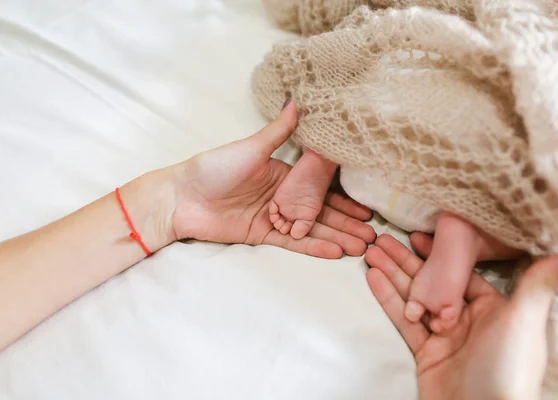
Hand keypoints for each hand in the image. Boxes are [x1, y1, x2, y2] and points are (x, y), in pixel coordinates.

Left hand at [165, 101, 375, 257]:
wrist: (182, 197)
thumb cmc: (214, 168)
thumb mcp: (250, 148)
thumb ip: (277, 131)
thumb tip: (297, 99)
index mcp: (283, 174)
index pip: (320, 187)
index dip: (344, 197)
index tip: (367, 205)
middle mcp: (283, 197)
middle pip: (321, 212)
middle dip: (347, 223)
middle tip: (372, 234)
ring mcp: (274, 218)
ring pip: (311, 229)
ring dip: (336, 237)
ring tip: (361, 246)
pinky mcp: (262, 235)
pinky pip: (293, 242)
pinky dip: (313, 247)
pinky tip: (335, 252)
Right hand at [365, 234, 557, 399]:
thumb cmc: (506, 369)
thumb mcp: (523, 322)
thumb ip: (538, 285)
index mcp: (494, 309)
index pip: (462, 272)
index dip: (440, 253)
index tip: (419, 234)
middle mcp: (468, 320)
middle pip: (432, 282)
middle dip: (407, 260)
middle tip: (383, 239)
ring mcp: (445, 337)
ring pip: (413, 297)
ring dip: (392, 274)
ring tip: (372, 252)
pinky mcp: (426, 354)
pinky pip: (404, 319)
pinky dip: (388, 299)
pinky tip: (373, 278)